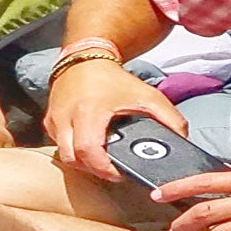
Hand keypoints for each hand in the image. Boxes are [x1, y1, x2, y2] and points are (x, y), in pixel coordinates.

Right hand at [43, 59, 185, 180]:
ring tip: (102, 158)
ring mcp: (54, 119)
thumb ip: (169, 118)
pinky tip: (90, 145)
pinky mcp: (49, 120)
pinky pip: (58, 144)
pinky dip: (73, 150)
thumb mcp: (147, 95)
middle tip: (111, 169)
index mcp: (89, 111)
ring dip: (82, 162)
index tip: (119, 173)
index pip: (88, 152)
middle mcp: (66, 117)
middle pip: (72, 159)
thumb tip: (182, 140)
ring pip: (64, 155)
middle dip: (92, 169)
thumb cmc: (115, 79)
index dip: (103, 169)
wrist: (85, 56)